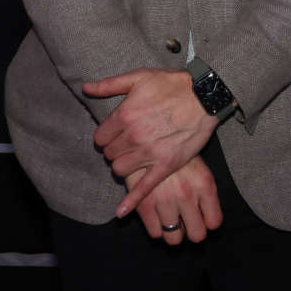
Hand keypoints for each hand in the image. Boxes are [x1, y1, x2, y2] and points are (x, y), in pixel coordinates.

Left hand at [83, 68, 218, 217]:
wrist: (203, 96)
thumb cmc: (171, 84)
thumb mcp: (139, 77)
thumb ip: (109, 85)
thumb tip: (86, 88)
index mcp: (124, 115)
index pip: (100, 137)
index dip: (105, 136)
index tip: (113, 134)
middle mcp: (133, 136)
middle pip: (109, 154)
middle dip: (114, 150)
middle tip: (124, 145)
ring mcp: (149, 153)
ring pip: (120, 170)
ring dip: (122, 165)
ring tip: (131, 158)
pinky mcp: (165, 165)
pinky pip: (144, 188)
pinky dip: (131, 202)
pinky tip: (121, 212)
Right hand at [132, 157, 221, 244]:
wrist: (146, 136)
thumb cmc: (175, 153)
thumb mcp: (198, 167)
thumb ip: (205, 193)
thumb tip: (208, 221)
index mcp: (204, 184)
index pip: (214, 222)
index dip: (207, 222)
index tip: (201, 216)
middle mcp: (187, 195)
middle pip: (197, 235)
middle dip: (192, 230)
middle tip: (185, 221)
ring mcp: (165, 201)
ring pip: (174, 239)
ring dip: (172, 231)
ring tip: (169, 218)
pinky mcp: (145, 204)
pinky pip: (155, 233)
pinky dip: (156, 228)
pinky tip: (156, 214)